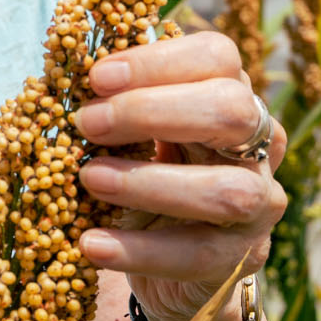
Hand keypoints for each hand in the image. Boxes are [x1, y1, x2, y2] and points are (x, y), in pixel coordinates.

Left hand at [71, 33, 287, 320]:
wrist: (169, 263)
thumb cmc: (144, 175)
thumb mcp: (133, 135)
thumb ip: (115, 106)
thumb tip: (61, 81)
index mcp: (231, 96)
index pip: (216, 58)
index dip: (157, 61)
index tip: (97, 77)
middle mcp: (258, 145)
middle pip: (232, 111)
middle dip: (152, 112)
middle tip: (87, 124)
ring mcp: (259, 204)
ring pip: (225, 189)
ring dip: (148, 183)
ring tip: (90, 179)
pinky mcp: (243, 259)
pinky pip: (198, 255)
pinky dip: (139, 250)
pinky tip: (92, 243)